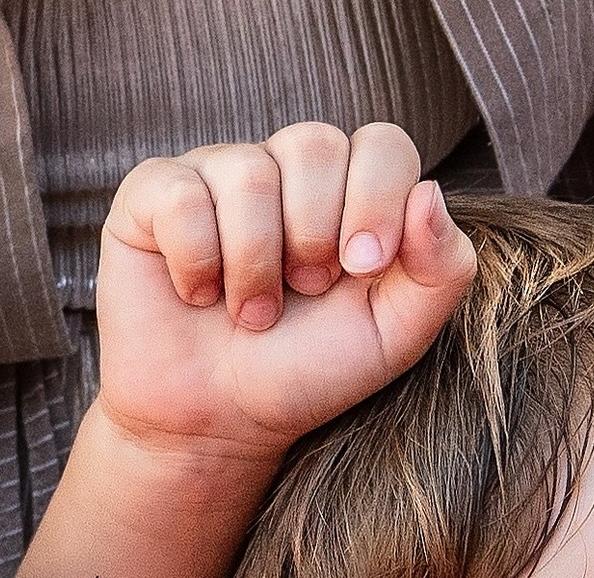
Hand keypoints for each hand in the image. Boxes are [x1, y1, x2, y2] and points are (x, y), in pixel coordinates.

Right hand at [94, 122, 474, 466]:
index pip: (382, 144)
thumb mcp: (396, 335)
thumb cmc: (310, 371)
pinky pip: (181, 194)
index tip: (363, 269)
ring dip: (256, 263)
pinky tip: (200, 294)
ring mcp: (216, 175)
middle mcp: (286, 171)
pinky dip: (199, 261)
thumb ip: (440, 270)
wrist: (223, 419)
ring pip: (248, 171)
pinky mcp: (153, 194)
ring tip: (252, 312)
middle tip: (304, 291)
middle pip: (314, 143)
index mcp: (352, 193)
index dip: (378, 199)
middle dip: (315, 233)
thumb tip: (431, 192)